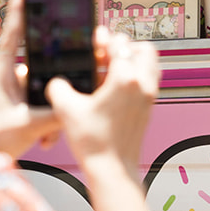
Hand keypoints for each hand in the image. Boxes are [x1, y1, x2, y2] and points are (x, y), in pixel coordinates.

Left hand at [0, 0, 61, 155]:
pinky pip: (43, 105)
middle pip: (40, 63)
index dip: (19, 8)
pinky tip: (45, 138)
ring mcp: (15, 91)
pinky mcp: (22, 105)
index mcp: (1, 72)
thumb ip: (52, 113)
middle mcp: (8, 77)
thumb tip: (73, 105)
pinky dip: (49, 122)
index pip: (12, 33)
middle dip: (55, 79)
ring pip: (45, 89)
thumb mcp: (25, 125)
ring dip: (51, 111)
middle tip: (66, 84)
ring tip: (48, 131)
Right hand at [47, 27, 159, 172]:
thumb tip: (58, 81)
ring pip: (151, 63)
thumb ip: (58, 86)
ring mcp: (150, 96)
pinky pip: (150, 79)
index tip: (93, 44)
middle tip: (105, 54)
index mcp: (125, 79)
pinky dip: (137, 75)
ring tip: (112, 67)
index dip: (103, 40)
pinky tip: (115, 86)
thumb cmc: (94, 143)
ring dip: (134, 58)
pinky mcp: (149, 107)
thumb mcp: (66, 109)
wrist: (112, 170)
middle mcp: (143, 84)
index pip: (119, 44)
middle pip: (142, 48)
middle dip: (123, 46)